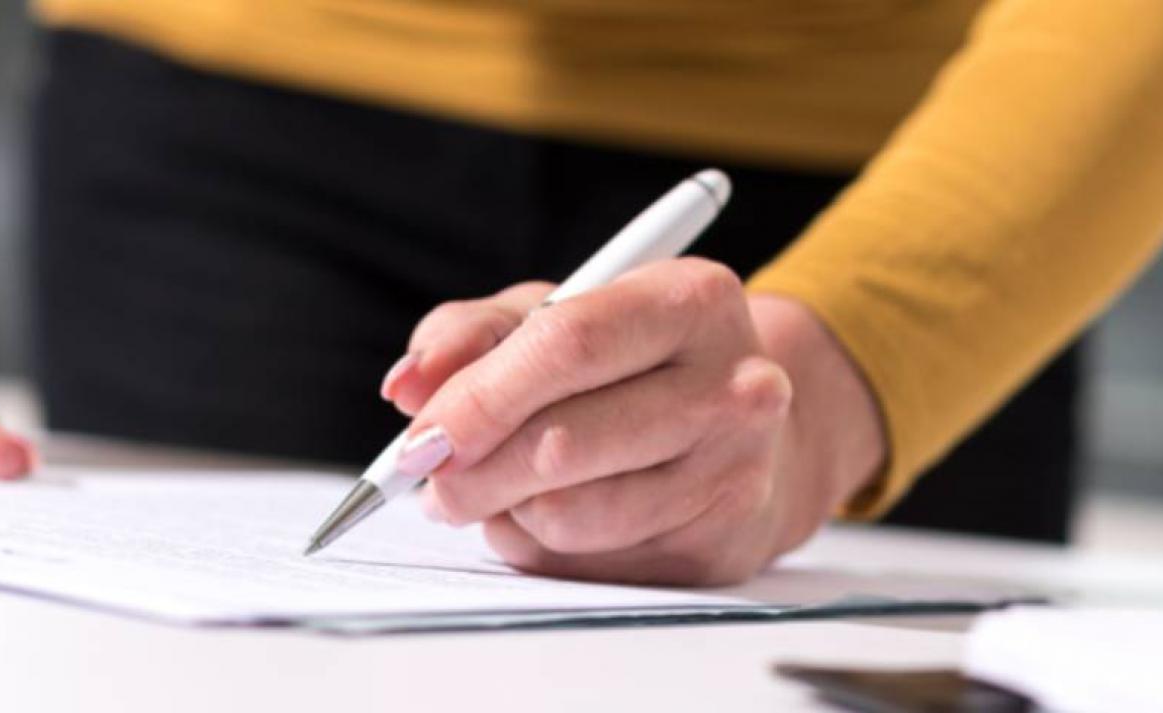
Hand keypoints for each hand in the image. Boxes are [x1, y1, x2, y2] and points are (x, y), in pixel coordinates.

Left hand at [380, 258, 883, 585]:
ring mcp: (735, 472)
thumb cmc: (639, 364)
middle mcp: (734, 386)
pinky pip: (586, 564)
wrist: (754, 435)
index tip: (420, 434)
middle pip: (562, 444)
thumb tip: (408, 385)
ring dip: (504, 511)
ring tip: (500, 487)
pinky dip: (539, 544)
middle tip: (428, 476)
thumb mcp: (561, 314)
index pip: (568, 345)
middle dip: (471, 470)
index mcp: (694, 300)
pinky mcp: (719, 548)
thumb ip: (476, 334)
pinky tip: (549, 514)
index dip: (480, 397)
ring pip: (567, 516)